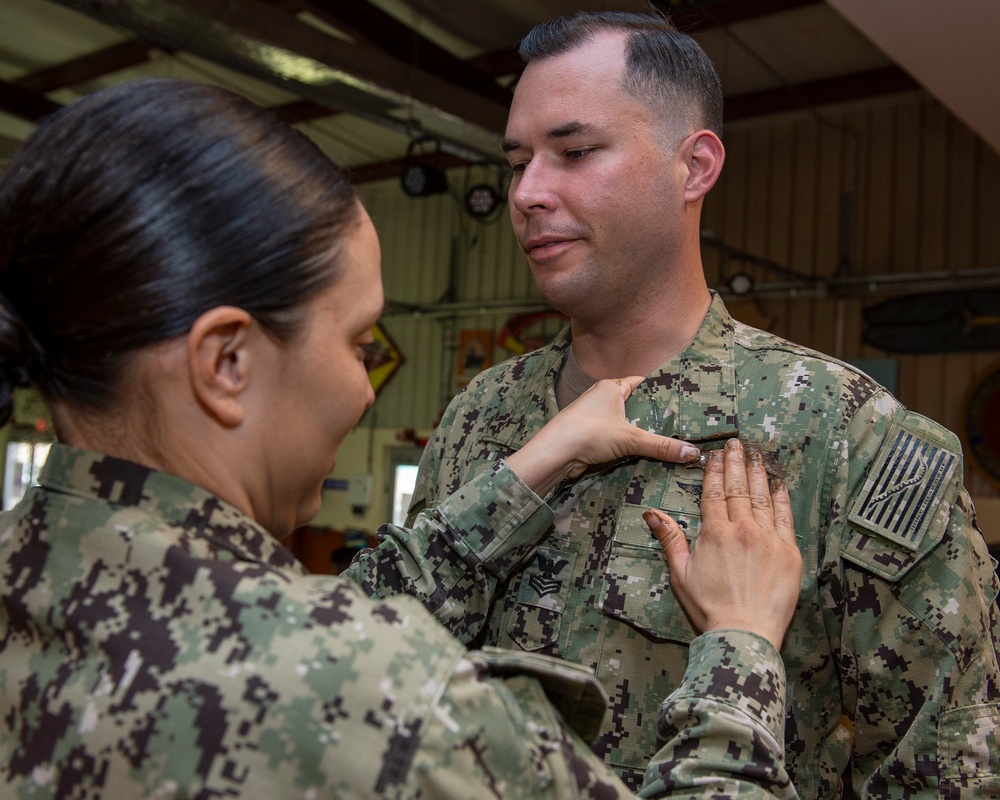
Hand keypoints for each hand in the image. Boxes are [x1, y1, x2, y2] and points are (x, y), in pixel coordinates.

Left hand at [506, 376, 699, 496]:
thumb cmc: (588, 433)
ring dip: (640, 431)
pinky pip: (616, 436)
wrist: (554, 453)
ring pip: (625, 421)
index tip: (681, 400)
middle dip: (653, 415)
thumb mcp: (630, 438)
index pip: (642, 383)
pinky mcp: (591, 434)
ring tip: (668, 439)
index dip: (661, 390)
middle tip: (680, 424)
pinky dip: (628, 443)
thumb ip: (661, 445)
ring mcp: (595, 416)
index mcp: (612, 386)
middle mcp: (603, 397)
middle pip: (635, 403)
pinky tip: (643, 452)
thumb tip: (693, 452)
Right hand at [643, 438, 801, 649]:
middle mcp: (743, 529)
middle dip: (737, 463)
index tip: (716, 455)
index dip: (715, 471)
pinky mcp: (789, 553)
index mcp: (715, 533)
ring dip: (759, 474)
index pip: (714, 493)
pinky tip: (779, 484)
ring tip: (756, 455)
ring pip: (763, 498)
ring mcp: (769, 539)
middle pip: (738, 488)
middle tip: (737, 444)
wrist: (744, 633)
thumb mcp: (681, 573)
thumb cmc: (709, 607)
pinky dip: (782, 498)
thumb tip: (652, 513)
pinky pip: (786, 518)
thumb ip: (670, 539)